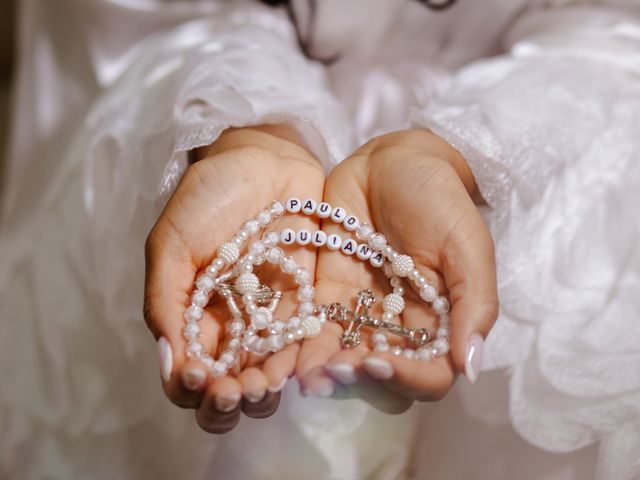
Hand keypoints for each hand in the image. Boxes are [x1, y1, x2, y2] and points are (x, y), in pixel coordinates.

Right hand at [144, 125, 324, 432]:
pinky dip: (294, 365)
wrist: (265, 160)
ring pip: (262, 373)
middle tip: (231, 393)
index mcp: (190, 313)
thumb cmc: (209, 196)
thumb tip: (168, 361)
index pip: (185, 371)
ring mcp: (266, 316)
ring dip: (260, 390)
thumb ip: (166, 299)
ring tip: (260, 388)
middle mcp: (227, 324)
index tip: (197, 378)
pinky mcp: (303, 303)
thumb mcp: (173, 242)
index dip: (188, 386)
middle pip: (224, 383)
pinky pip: (298, 344)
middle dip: (225, 400)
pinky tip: (291, 372)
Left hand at [296, 130, 497, 411]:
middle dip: (358, 381)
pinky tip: (286, 357)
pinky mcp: (329, 292)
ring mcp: (363, 310)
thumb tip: (471, 367)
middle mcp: (400, 325)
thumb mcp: (467, 245)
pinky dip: (301, 344)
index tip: (378, 363)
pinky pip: (315, 325)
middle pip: (382, 374)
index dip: (407, 378)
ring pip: (344, 356)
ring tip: (304, 376)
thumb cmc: (439, 199)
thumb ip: (475, 303)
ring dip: (324, 371)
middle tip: (333, 374)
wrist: (393, 162)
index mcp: (439, 322)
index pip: (429, 374)